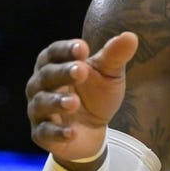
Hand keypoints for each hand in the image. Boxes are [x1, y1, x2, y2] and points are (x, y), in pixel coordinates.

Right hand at [25, 32, 138, 168]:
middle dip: (63, 73)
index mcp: (54, 64)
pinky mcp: (41, 134)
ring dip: (57, 102)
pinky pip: (45, 133)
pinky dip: (57, 132)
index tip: (83, 48)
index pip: (54, 52)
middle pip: (47, 75)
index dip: (66, 49)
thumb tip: (131, 36)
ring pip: (42, 103)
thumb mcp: (109, 74)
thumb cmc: (96, 93)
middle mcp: (40, 85)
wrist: (92, 129)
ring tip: (74, 102)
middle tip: (81, 70)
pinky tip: (72, 133)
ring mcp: (38, 109)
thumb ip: (115, 56)